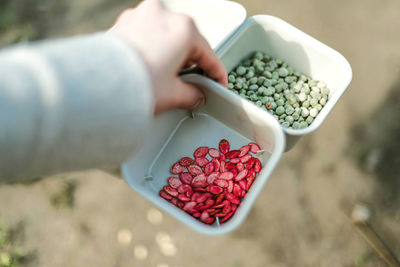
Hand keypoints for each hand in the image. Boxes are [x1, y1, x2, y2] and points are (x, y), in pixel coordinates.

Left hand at [109, 0, 227, 114]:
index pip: (209, 54)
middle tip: (193, 84)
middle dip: (192, 63)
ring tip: (168, 78)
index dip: (217, 74)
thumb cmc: (134, 85)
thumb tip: (195, 96)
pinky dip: (153, 49)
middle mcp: (163, 14)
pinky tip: (150, 68)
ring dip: (171, 55)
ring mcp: (141, 15)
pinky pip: (147, 35)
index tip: (218, 85)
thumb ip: (191, 95)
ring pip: (166, 36)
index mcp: (183, 28)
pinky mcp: (123, 23)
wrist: (96, 86)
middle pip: (187, 42)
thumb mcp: (172, 95)